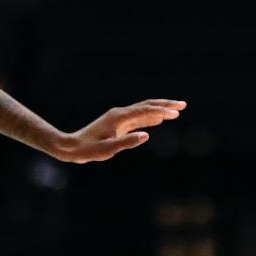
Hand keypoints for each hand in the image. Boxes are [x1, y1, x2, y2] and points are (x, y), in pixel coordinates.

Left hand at [51, 99, 185, 163]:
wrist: (72, 147)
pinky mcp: (117, 125)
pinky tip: (157, 120)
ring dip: (159, 110)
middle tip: (183, 105)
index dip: (162, 111)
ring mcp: (118, 118)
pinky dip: (149, 117)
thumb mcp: (107, 149)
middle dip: (165, 105)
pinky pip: (137, 118)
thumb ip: (127, 142)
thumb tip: (146, 135)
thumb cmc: (88, 150)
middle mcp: (120, 114)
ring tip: (176, 111)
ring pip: (143, 111)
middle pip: (146, 105)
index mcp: (119, 118)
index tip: (177, 113)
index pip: (145, 111)